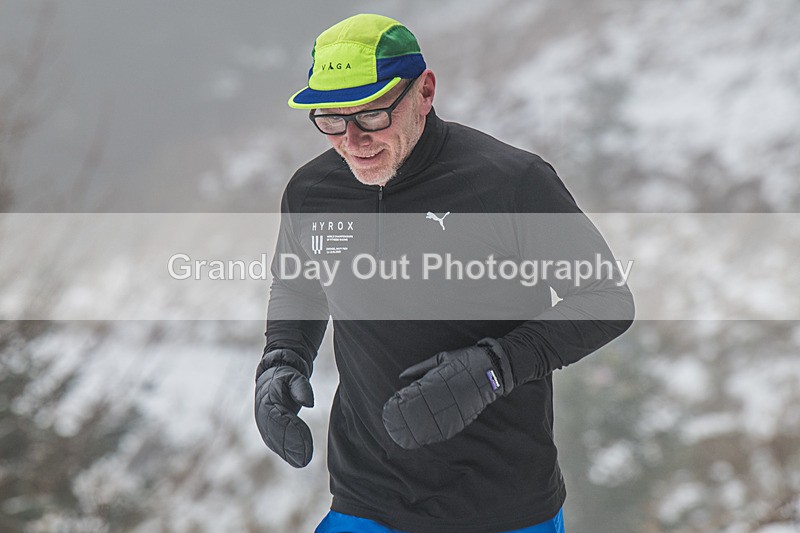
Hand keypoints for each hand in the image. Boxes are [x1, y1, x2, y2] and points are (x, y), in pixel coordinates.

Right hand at [254, 348, 313, 467]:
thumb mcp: (293, 376)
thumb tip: (309, 403)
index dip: (291, 431)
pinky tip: (298, 460)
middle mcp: (263, 414)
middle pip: (275, 434)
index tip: (305, 442)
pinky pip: (276, 444)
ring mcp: (264, 423)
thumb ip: (301, 387)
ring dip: (288, 453)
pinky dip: (287, 453)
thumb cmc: (286, 376)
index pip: (278, 419)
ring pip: (274, 442)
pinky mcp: (268, 430)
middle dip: (290, 447)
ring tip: (303, 461)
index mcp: (267, 399)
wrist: (273, 377)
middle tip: (305, 459)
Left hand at [382, 338, 513, 448]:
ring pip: (438, 421)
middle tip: (399, 427)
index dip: (405, 402)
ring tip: (412, 436)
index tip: (395, 406)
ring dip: (425, 429)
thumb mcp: (441, 359)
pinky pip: (453, 425)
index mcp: (439, 380)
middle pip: (426, 411)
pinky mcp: (467, 413)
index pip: (418, 394)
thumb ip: (421, 368)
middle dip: (413, 419)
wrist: (493, 365)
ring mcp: (458, 406)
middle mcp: (447, 395)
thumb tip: (401, 376)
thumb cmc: (465, 359)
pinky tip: (432, 437)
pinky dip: (442, 432)